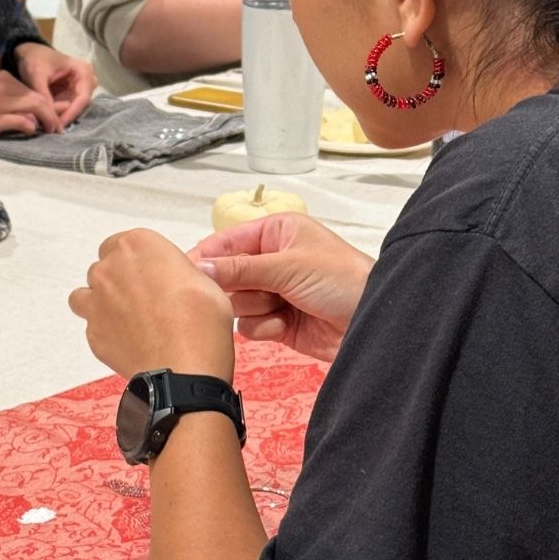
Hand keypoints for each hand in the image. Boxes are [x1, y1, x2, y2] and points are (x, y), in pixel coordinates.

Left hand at [13, 42, 96, 127]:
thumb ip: (44, 95)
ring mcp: (80, 87)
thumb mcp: (36, 75)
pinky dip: (56, 112)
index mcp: (83, 71)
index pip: (83, 98)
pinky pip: (67, 107)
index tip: (58, 125)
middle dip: (64, 114)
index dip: (71, 113)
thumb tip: (49, 118)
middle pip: (79, 105)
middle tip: (46, 123)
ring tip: (43, 117)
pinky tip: (44, 114)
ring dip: (59, 114)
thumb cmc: (34, 59)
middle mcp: (86, 80)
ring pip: (73, 108)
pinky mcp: (72, 93)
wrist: (28, 51)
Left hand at [69, 229, 236, 381]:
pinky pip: (93, 327)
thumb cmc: (200, 318)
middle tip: (145, 299)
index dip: (138, 260)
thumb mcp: (203, 280)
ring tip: (128, 319)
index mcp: (137, 245)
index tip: (154, 274)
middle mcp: (110, 268)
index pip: (124, 243)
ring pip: (86, 295)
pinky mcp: (92, 333)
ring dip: (102, 303)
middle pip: (104, 268)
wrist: (184, 365)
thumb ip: (180, 272)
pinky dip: (107, 332)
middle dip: (120, 280)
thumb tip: (178, 280)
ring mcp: (96, 301)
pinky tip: (130, 342)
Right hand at [186, 214, 373, 363]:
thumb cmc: (341, 279)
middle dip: (239, 288)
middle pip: (227, 276)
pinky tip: (286, 325)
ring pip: (237, 303)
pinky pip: (250, 326)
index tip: (184, 273)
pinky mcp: (279, 322)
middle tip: (257, 292)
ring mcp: (275, 292)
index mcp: (276, 232)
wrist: (374, 321)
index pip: (227, 241)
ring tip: (281, 306)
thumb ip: (240, 268)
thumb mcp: (288, 266)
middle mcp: (272, 260)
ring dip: (255, 308)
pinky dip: (264, 327)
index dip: (206, 257)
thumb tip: (197, 265)